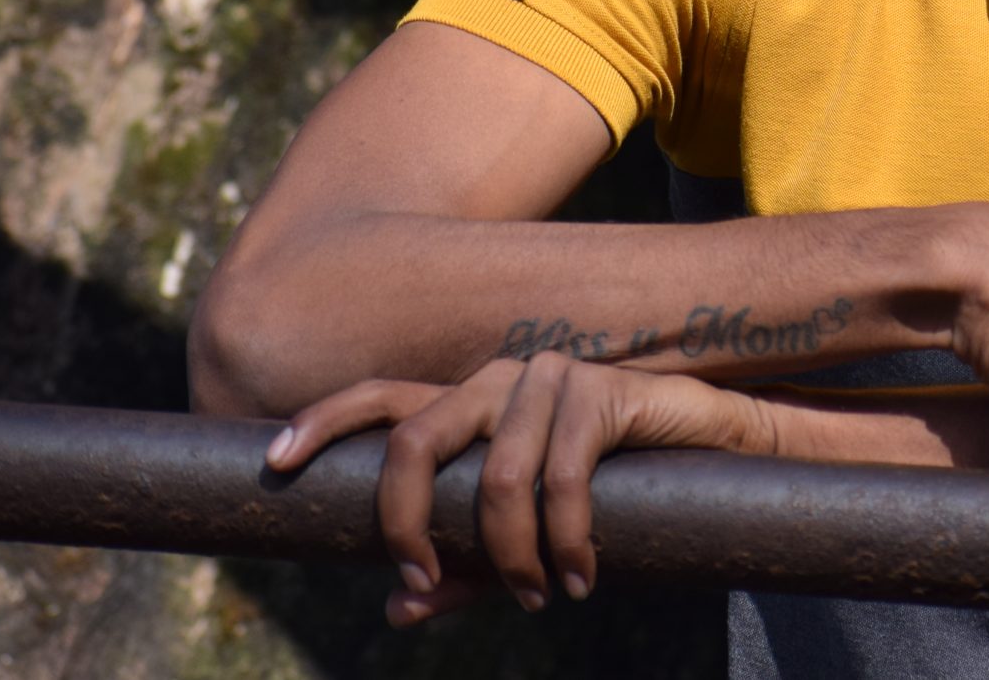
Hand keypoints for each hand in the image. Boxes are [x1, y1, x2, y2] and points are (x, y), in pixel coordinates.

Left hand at [267, 355, 777, 625]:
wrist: (713, 457)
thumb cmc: (615, 500)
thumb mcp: (526, 544)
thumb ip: (462, 569)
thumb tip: (398, 609)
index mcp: (469, 407)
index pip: (381, 400)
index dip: (324, 422)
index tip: (275, 462)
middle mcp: (498, 379)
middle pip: (415, 436)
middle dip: (405, 520)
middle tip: (423, 580)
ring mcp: (550, 378)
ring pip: (495, 479)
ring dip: (510, 557)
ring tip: (534, 597)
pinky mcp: (602, 391)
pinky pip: (563, 478)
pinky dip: (567, 542)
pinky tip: (581, 577)